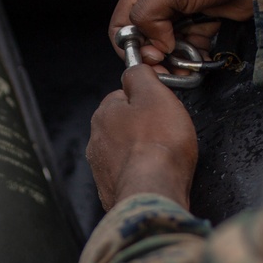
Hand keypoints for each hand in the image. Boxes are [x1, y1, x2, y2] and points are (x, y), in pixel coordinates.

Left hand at [87, 64, 197, 210]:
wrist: (152, 193)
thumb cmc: (157, 146)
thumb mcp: (155, 95)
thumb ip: (141, 77)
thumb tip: (135, 70)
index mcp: (104, 115)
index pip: (122, 97)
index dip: (145, 100)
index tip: (160, 106)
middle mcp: (96, 141)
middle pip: (123, 126)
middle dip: (143, 128)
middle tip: (166, 133)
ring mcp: (101, 168)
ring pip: (125, 151)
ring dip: (142, 152)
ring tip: (162, 157)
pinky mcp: (111, 190)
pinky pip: (128, 175)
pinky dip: (140, 174)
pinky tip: (154, 175)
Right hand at [110, 0, 252, 61]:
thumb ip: (148, 15)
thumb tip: (154, 46)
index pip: (121, 23)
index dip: (129, 45)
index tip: (150, 57)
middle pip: (144, 38)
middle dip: (154, 56)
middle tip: (167, 68)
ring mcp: (181, 10)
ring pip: (167, 45)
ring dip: (174, 59)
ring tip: (186, 67)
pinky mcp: (202, 20)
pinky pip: (188, 45)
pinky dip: (192, 56)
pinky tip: (200, 60)